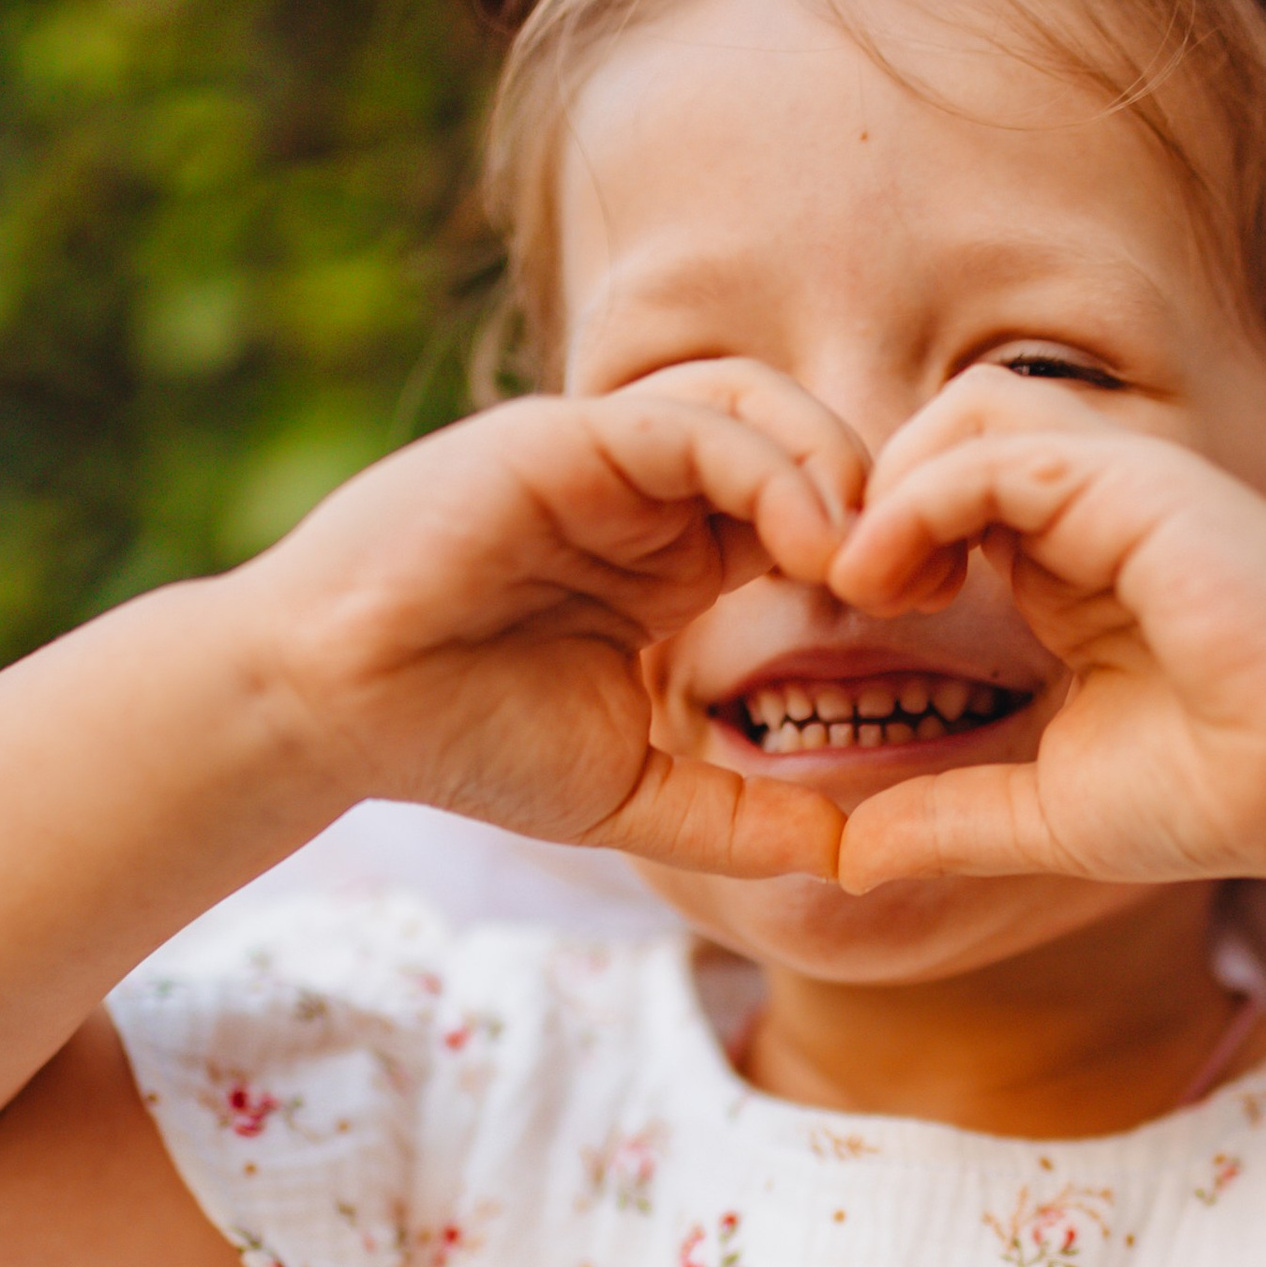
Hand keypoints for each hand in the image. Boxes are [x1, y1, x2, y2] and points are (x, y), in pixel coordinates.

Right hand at [242, 361, 866, 878]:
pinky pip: (692, 420)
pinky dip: (766, 466)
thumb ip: (741, 820)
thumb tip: (856, 858)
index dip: (881, 555)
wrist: (333, 711)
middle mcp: (653, 497)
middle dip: (881, 501)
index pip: (810, 518)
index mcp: (677, 562)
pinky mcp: (566, 439)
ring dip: (835, 471)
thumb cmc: (464, 743)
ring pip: (761, 408)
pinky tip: (805, 543)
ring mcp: (610, 459)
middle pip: (805, 445)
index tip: (932, 619)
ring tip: (867, 562)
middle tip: (927, 583)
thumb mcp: (635, 796)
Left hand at [826, 371, 1265, 893]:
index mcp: (1073, 568)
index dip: (882, 540)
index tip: (848, 624)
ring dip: (891, 486)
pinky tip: (892, 583)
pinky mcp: (1138, 486)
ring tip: (864, 585)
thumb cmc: (1223, 797)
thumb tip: (849, 860)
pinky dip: (921, 501)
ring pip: (965, 414)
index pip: (949, 496)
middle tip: (838, 593)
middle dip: (872, 497)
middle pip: (946, 431)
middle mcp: (1095, 511)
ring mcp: (1121, 487)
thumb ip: (949, 820)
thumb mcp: (1047, 814)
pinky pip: (993, 453)